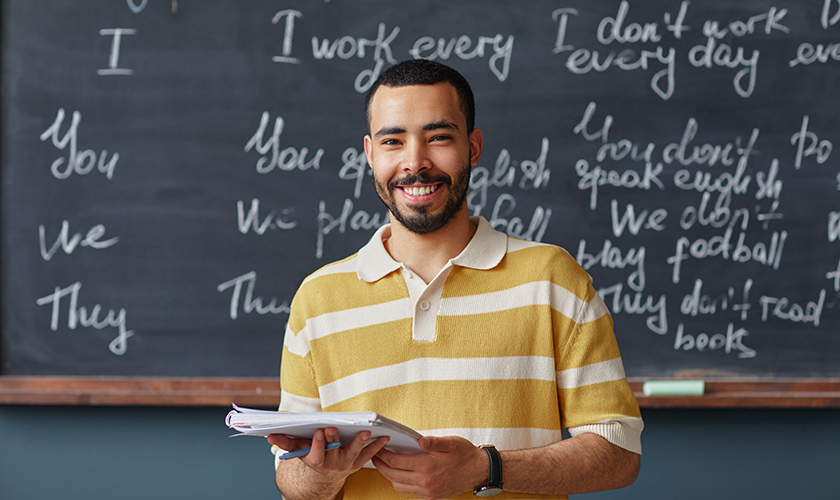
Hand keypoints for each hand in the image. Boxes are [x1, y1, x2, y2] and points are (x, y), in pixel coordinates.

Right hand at [269, 427, 389, 483]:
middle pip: (334, 451)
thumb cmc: (310, 457)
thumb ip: (284, 442)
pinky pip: (368, 455)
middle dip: (334, 439)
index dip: (318, 443)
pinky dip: (377, 447)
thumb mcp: (296, 451)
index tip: (319, 432)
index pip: (316, 453)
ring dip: (360, 442)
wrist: (323, 476)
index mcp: (316, 461)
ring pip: (354, 453)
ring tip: (367, 432)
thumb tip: (269, 435)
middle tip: (335, 427)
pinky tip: (385, 437)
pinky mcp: (357, 463)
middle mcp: (332, 464)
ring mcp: (346, 464)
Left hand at [372, 435, 486, 498]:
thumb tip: (420, 440)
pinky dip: (401, 481)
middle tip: (375, 455)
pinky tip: (402, 472)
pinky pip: (409, 491)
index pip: (395, 462)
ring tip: (386, 463)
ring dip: (390, 475)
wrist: (479, 471)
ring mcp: (428, 492)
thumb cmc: (464, 454)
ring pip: (399, 485)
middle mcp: (425, 482)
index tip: (377, 446)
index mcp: (427, 467)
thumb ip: (434, 442)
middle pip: (392, 475)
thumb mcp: (450, 442)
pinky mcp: (431, 497)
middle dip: (380, 465)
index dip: (383, 454)